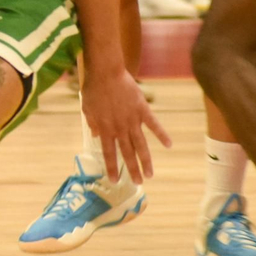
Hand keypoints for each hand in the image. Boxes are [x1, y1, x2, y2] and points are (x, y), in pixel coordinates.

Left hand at [80, 64, 171, 184]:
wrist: (106, 73)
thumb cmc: (93, 89)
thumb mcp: (87, 108)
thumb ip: (92, 122)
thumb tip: (94, 135)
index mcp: (105, 129)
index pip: (108, 153)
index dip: (112, 167)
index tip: (114, 180)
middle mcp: (119, 128)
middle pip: (127, 153)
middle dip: (132, 169)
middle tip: (138, 183)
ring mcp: (132, 120)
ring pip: (141, 145)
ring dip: (145, 160)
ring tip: (150, 174)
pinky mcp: (142, 110)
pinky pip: (154, 125)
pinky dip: (162, 135)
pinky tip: (169, 145)